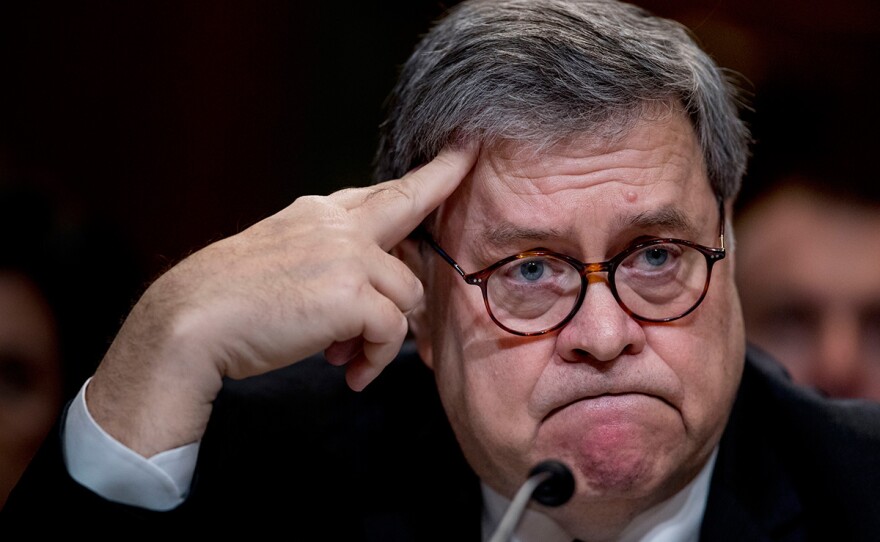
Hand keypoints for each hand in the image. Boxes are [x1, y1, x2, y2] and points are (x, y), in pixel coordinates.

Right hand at [86, 144, 477, 455]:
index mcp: (318, 212)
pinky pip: (392, 331)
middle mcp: (337, 224)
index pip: (382, 189)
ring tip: (351, 356)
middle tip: (457, 193)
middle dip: (440, 200)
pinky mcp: (350, 295)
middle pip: (408, 210)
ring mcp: (346, 256)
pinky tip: (352, 373)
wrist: (191, 321)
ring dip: (387, 332)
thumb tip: (370, 285)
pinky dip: (376, 359)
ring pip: (408, 291)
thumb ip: (328, 255)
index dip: (428, 174)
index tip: (461, 154)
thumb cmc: (230, 299)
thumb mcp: (283, 256)